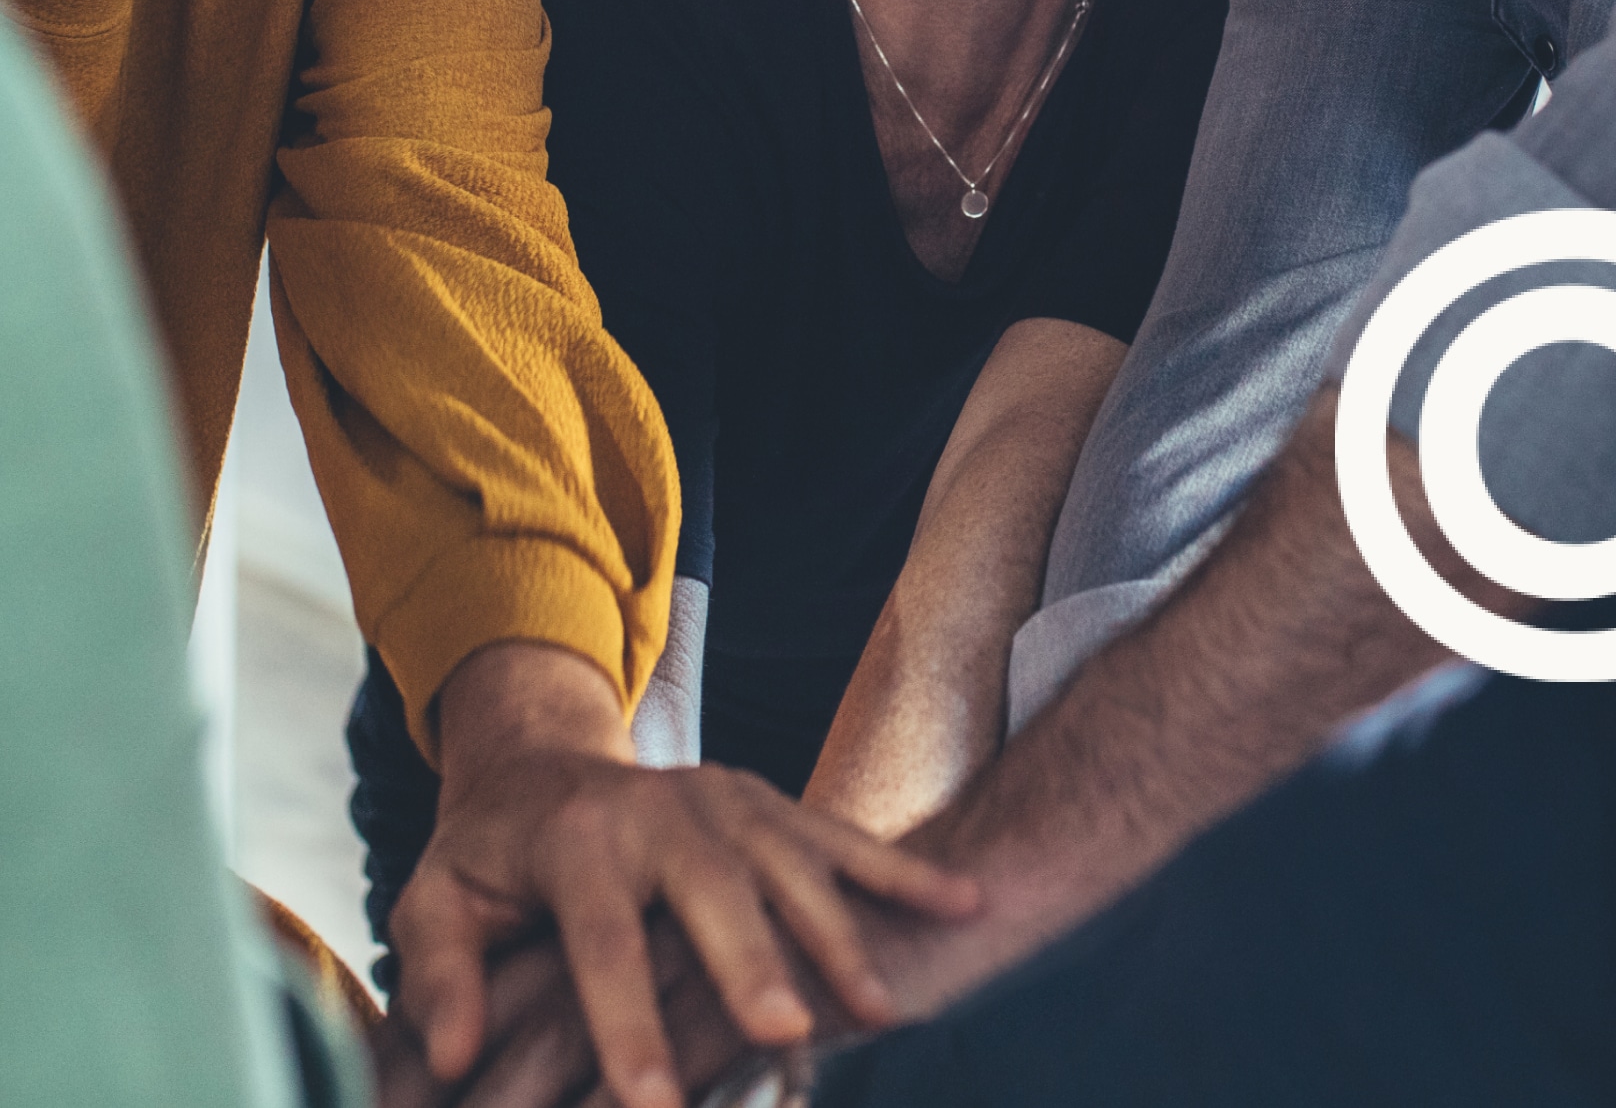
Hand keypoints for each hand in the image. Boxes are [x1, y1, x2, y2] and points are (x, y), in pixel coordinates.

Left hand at [391, 644, 979, 1107]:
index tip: (648, 1103)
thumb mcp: (436, 900)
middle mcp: (662, 807)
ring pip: (795, 866)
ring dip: (841, 935)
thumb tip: (452, 1054)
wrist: (544, 758)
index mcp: (579, 839)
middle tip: (787, 1032)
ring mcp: (726, 797)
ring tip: (882, 1007)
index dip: (624, 1020)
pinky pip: (844, 839)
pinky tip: (964, 903)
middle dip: (754, 963)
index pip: (602, 937)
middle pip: (715, 891)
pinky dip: (905, 872)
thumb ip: (439, 974)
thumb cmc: (492, 854)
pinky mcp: (769, 801)